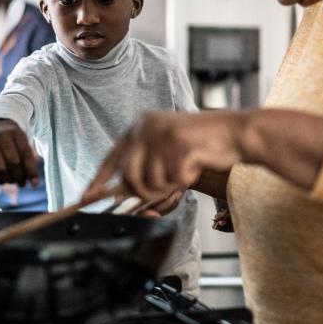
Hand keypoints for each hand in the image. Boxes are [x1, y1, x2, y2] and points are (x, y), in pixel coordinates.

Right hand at [0, 120, 39, 185]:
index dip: (31, 170)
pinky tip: (5, 180)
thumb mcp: (24, 144)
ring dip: (9, 179)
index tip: (35, 183)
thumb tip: (34, 183)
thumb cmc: (14, 141)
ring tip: (15, 181)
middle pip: (12, 161)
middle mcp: (1, 136)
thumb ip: (30, 161)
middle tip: (23, 182)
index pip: (25, 153)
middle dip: (20, 176)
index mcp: (15, 132)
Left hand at [83, 111, 243, 203]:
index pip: (112, 158)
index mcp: (141, 125)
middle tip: (167, 186)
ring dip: (168, 186)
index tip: (86, 198)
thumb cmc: (202, 148)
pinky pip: (172, 179)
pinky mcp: (179, 142)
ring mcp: (162, 132)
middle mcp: (147, 125)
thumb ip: (144, 172)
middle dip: (146, 191)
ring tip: (184, 170)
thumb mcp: (166, 155)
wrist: (236, 133)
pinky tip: (194, 164)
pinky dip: (184, 179)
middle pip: (129, 175)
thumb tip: (119, 197)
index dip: (98, 181)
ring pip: (150, 181)